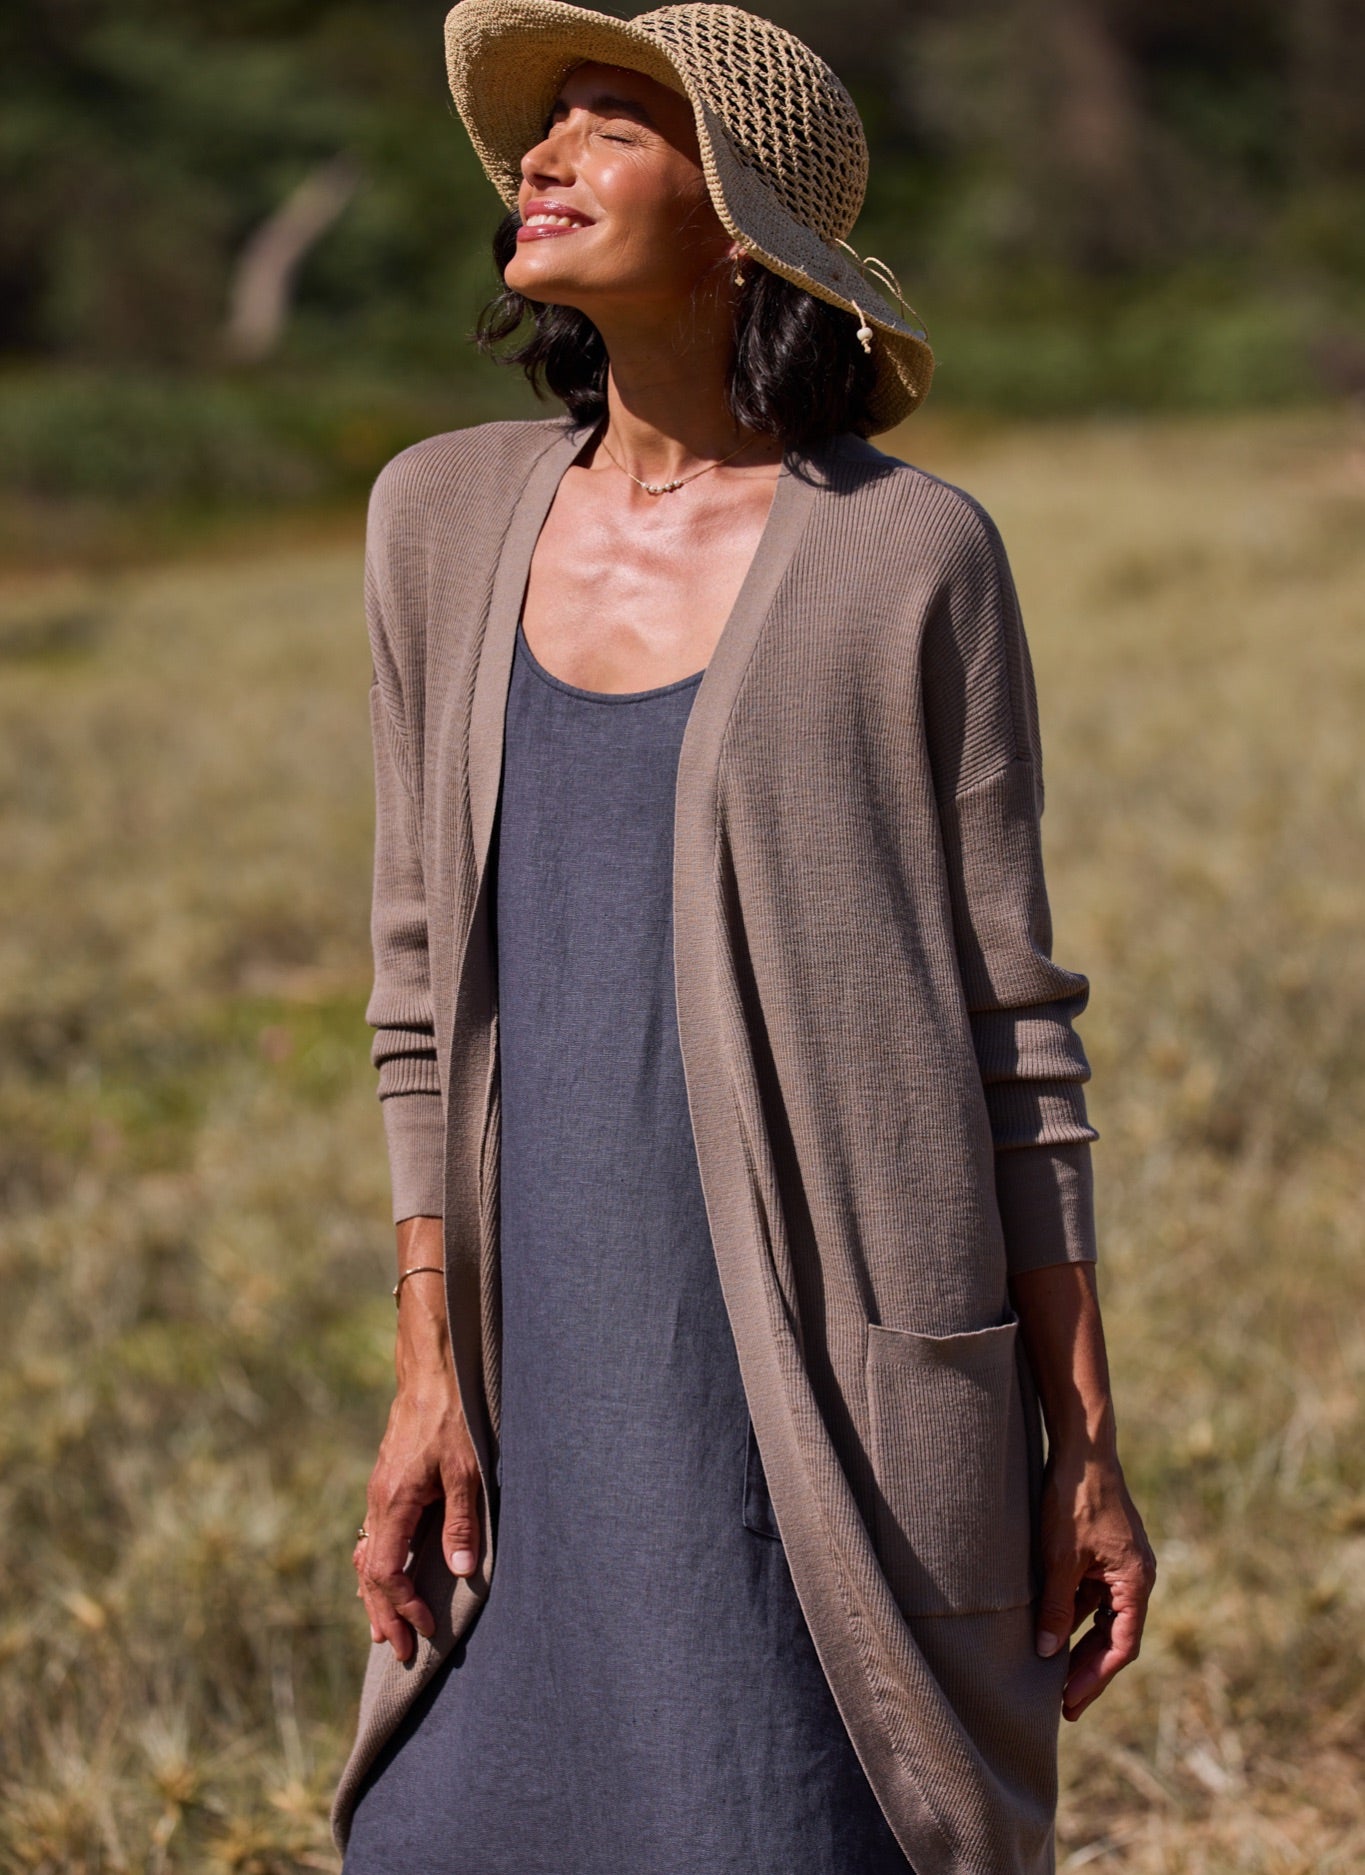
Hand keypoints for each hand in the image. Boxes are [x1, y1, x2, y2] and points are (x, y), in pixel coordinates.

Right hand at [353, 1243, 483, 1660]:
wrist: (432, 1375)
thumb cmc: (453, 1419)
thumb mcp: (467, 1472)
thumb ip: (461, 1523)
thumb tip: (461, 1574)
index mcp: (394, 1502)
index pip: (385, 1572)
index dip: (402, 1605)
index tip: (426, 1628)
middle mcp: (378, 1502)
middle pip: (369, 1573)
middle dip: (384, 1614)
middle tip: (401, 1650)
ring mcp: (378, 1494)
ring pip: (366, 1557)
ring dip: (376, 1595)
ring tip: (386, 1629)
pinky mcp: (386, 1486)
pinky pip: (372, 1538)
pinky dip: (376, 1569)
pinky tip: (384, 1582)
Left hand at [1034, 1443, 1155, 1719]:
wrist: (1081, 1448)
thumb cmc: (1073, 1499)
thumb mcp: (1059, 1557)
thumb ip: (1057, 1607)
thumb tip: (1048, 1653)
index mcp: (1136, 1581)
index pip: (1122, 1645)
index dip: (1095, 1677)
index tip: (1070, 1703)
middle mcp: (1137, 1577)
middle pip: (1116, 1636)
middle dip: (1089, 1669)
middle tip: (1062, 1704)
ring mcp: (1122, 1565)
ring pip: (1104, 1618)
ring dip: (1081, 1644)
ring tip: (1054, 1677)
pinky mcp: (1106, 1553)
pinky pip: (1095, 1596)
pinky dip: (1077, 1616)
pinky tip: (1053, 1633)